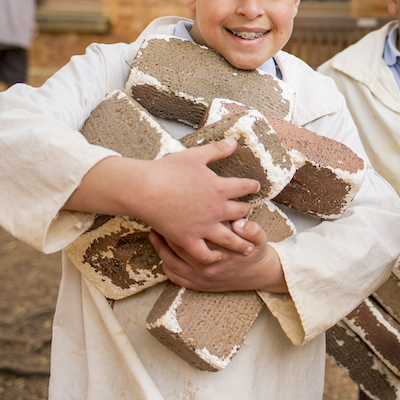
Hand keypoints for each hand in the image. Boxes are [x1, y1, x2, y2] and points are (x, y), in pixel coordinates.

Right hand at [66, 138, 260, 264]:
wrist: (144, 189)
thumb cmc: (167, 170)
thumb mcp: (195, 155)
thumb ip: (217, 149)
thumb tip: (234, 141)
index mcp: (220, 188)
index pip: (245, 187)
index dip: (252, 186)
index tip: (256, 187)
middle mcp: (216, 209)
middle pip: (241, 213)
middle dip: (248, 212)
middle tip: (250, 212)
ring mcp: (203, 227)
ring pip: (229, 239)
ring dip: (241, 244)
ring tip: (249, 248)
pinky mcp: (188, 239)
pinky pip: (204, 254)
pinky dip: (213, 258)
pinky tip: (217, 258)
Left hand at [148, 215, 287, 292]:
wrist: (257, 275)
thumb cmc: (254, 252)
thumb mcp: (260, 238)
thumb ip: (252, 230)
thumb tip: (240, 222)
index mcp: (222, 252)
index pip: (195, 235)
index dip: (181, 222)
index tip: (172, 209)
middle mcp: (209, 266)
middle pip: (179, 246)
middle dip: (166, 231)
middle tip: (157, 217)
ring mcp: (201, 278)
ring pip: (172, 262)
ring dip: (160, 247)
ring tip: (153, 233)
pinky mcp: (198, 285)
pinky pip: (175, 276)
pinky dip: (166, 265)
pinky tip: (162, 253)